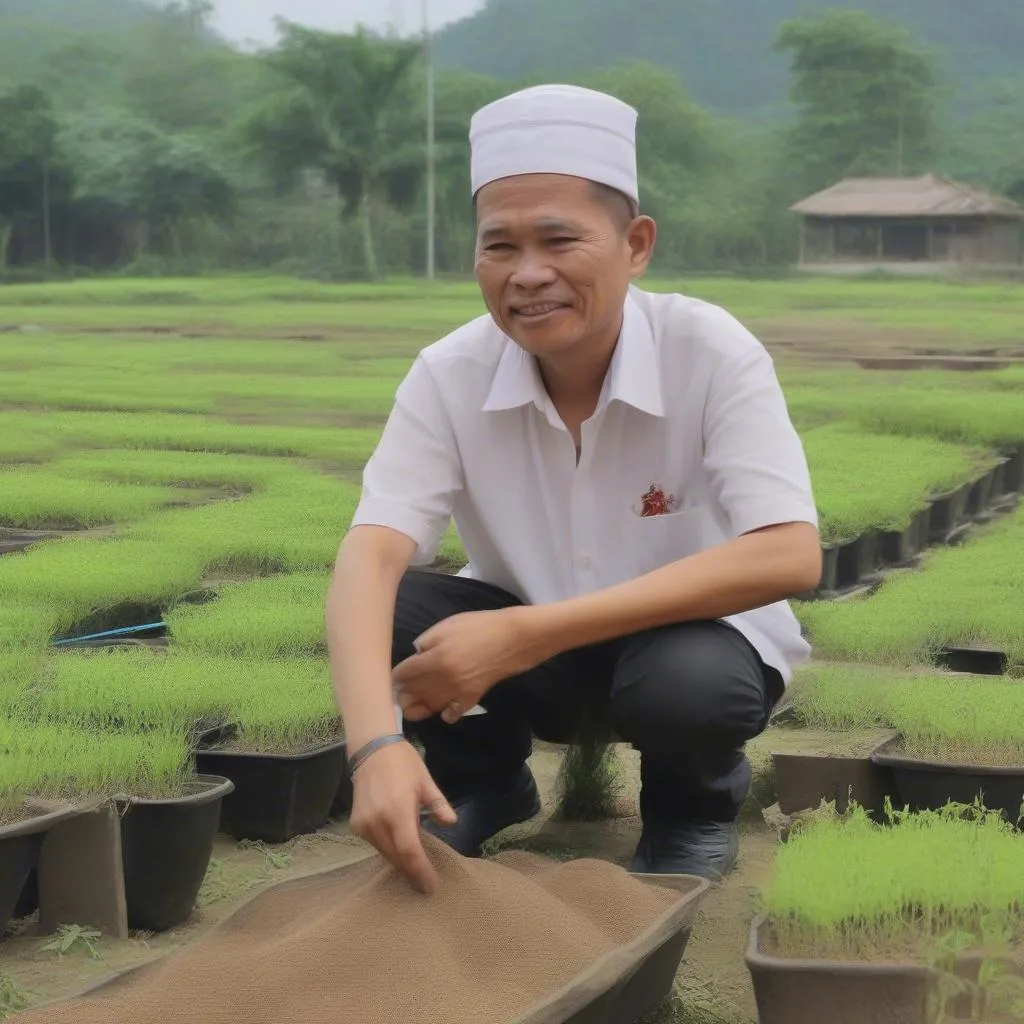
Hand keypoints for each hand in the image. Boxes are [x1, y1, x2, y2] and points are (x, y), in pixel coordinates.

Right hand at [348, 740, 456, 893]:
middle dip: (412, 870)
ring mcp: (364, 825)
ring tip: (416, 863)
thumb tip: (451, 823)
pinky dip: (388, 848)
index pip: (410, 851)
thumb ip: (438, 805)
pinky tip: (398, 845)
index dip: (421, 871)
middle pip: (396, 857)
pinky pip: (375, 844)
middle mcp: (377, 822)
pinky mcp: (356, 825)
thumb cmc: (403, 763)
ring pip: (385, 853)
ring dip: (400, 859)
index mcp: (398, 812)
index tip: (431, 886)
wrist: (370, 749)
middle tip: (428, 879)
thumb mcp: (425, 781)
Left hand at [392, 606, 546, 723]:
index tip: (395, 675)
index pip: (403, 674)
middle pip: (412, 693)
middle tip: (400, 690)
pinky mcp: (471, 699)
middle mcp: (443, 679)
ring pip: (428, 707)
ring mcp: (457, 692)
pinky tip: (442, 707)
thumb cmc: (478, 627)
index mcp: (435, 658)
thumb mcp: (447, 625)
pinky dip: (443, 714)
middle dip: (402, 692)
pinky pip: (451, 715)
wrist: (511, 639)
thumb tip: (415, 656)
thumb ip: (426, 641)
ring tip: (413, 702)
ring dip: (418, 706)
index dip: (396, 675)